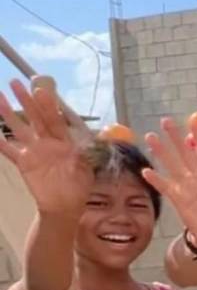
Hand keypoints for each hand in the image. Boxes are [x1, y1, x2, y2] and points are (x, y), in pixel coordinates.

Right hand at [0, 79, 92, 217]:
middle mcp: (47, 143)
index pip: (55, 120)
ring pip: (19, 129)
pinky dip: (0, 142)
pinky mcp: (24, 163)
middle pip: (35, 119)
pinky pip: (9, 151)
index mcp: (64, 142)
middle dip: (26, 101)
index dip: (48, 106)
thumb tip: (93, 140)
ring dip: (8, 114)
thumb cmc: (80, 186)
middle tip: (16, 83)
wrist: (67, 206)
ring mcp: (34, 151)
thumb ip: (87, 153)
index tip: (41, 91)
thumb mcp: (88, 169)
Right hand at [143, 117, 196, 248]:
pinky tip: (147, 171)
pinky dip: (157, 180)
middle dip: (175, 137)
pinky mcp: (180, 200)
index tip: (193, 121)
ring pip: (173, 166)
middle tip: (166, 121)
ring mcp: (188, 187)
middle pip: (186, 153)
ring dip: (162, 152)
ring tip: (151, 137)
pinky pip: (166, 188)